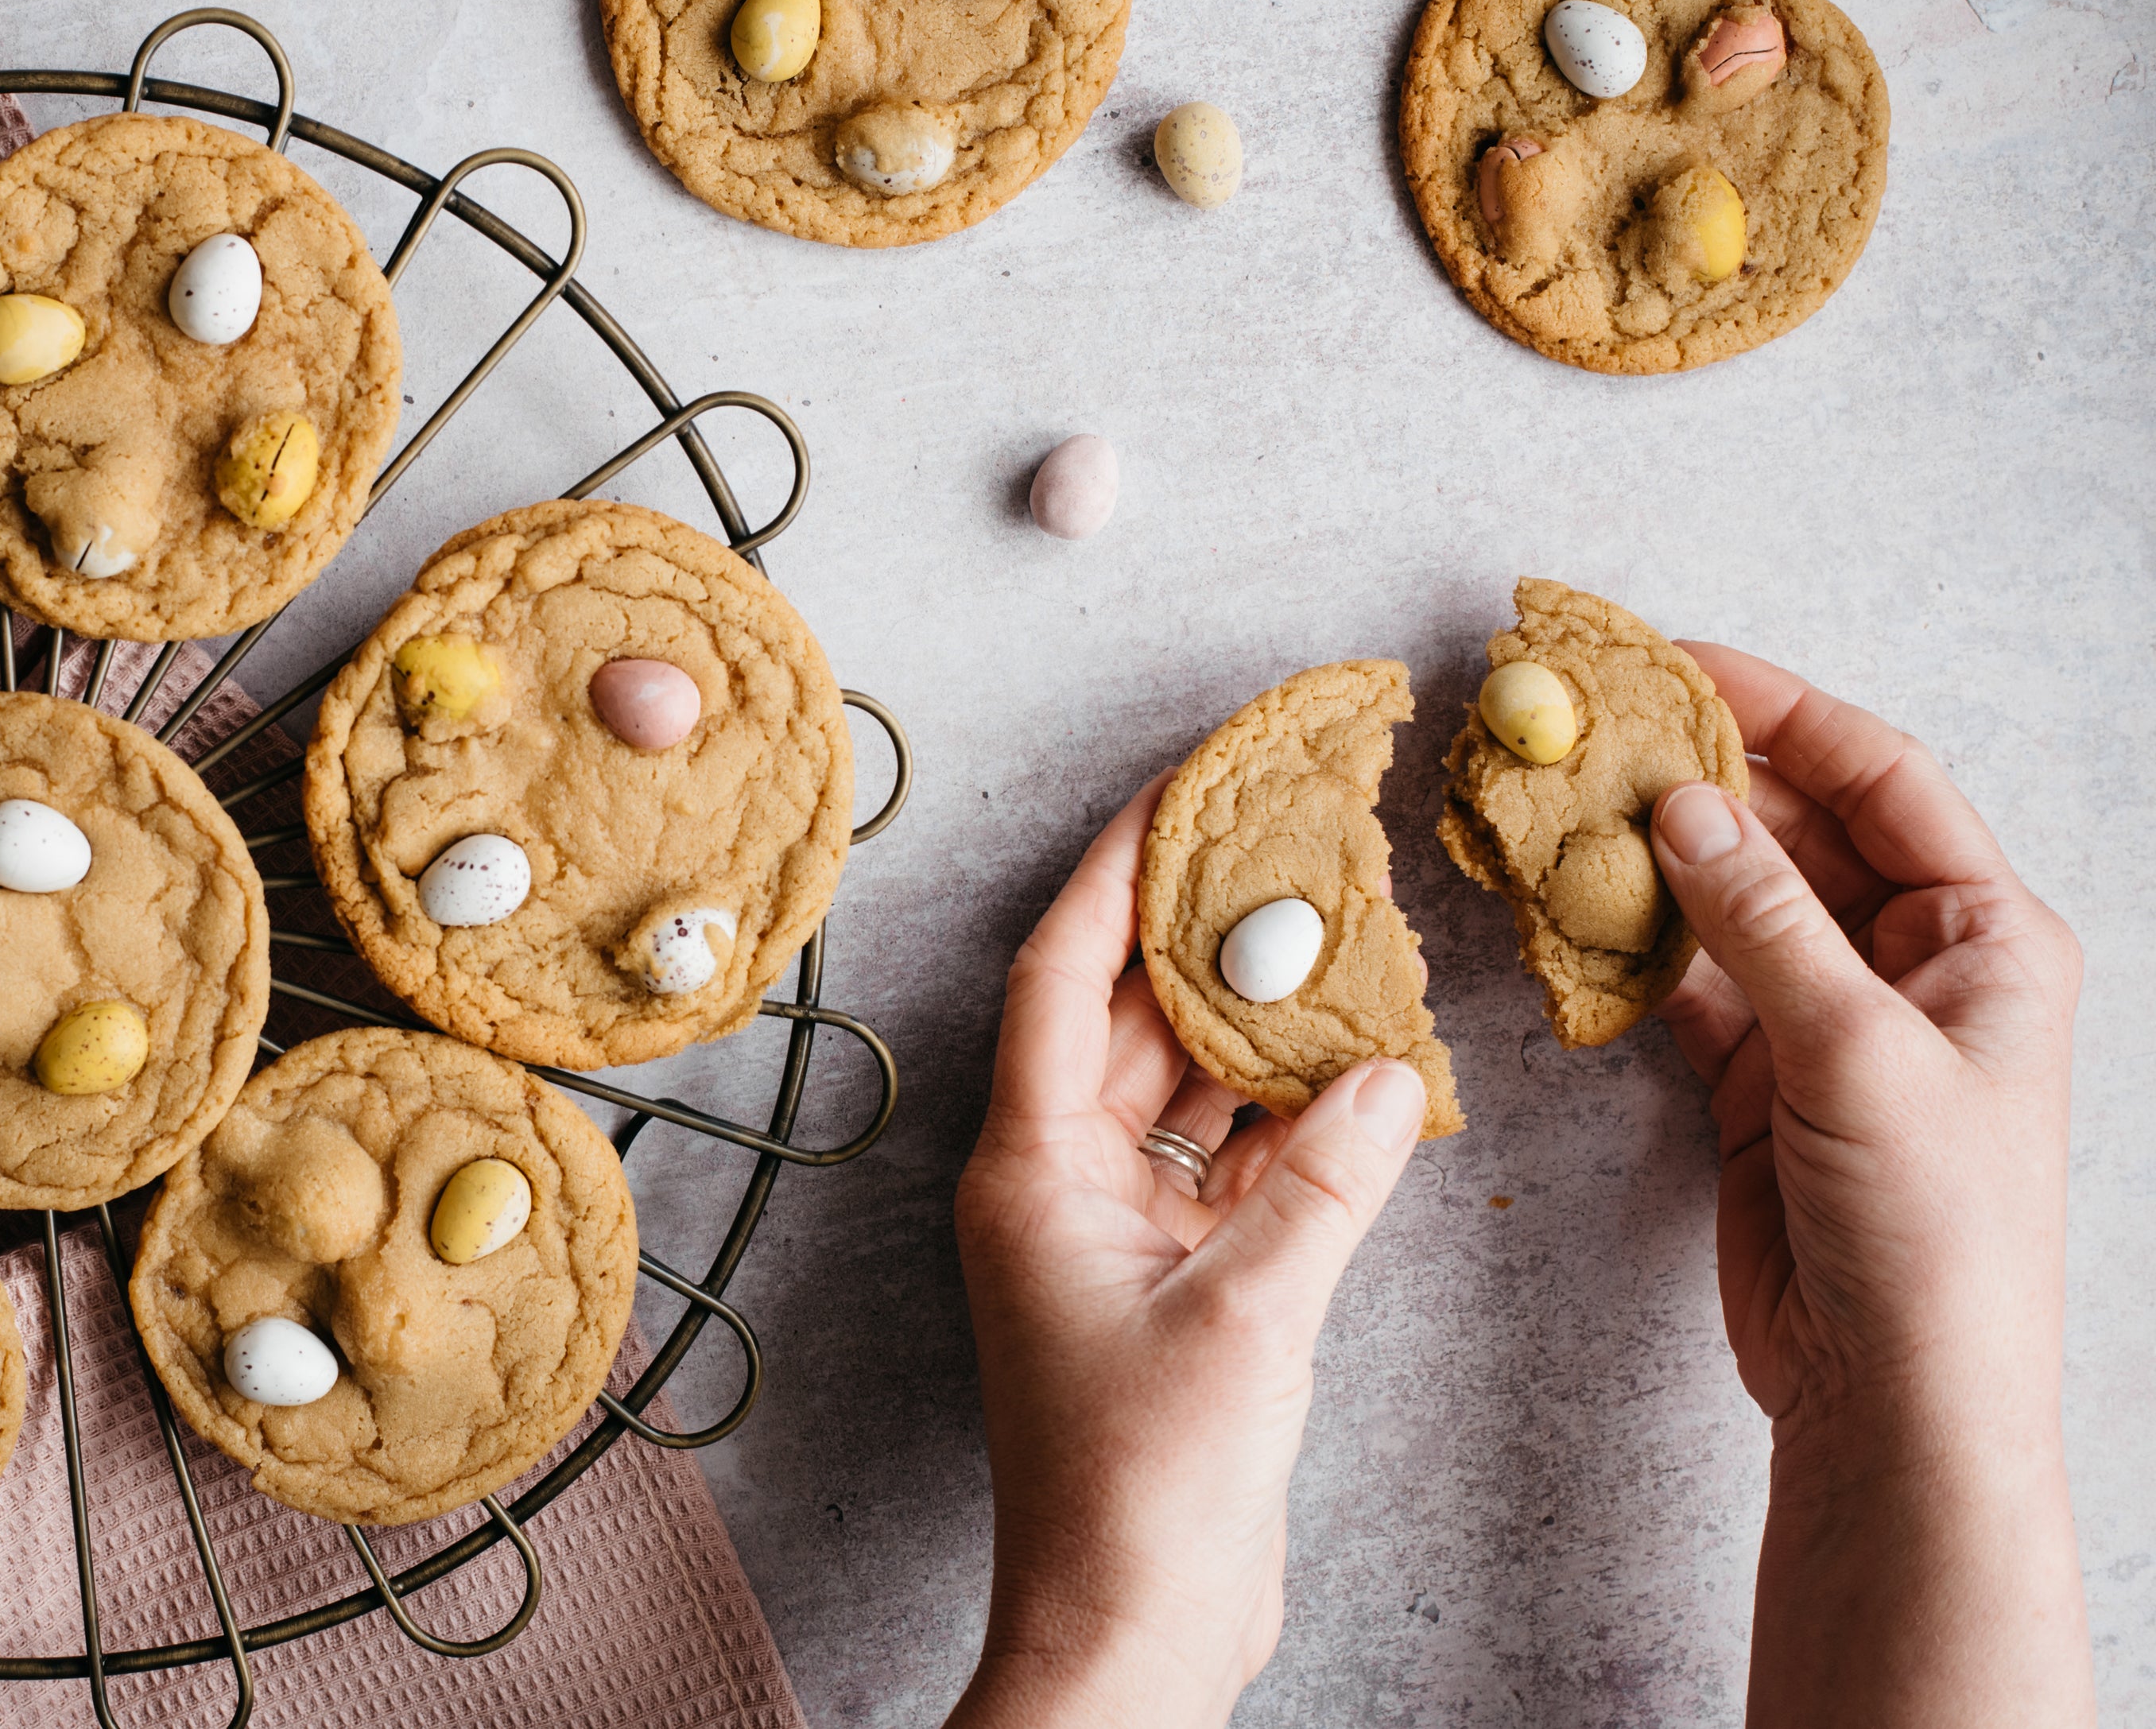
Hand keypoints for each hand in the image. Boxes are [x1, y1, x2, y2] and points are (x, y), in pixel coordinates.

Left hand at [947, 772, 1425, 1728]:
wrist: (1134, 1631)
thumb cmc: (1144, 1490)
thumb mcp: (1249, 1316)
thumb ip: (1324, 1184)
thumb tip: (1390, 1071)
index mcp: (1031, 1170)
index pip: (1063, 976)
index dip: (1114, 873)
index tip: (1175, 789)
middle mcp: (1061, 1184)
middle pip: (1130, 1018)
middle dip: (1205, 931)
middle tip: (1284, 839)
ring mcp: (1119, 1234)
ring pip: (1191, 1088)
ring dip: (1258, 1021)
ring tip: (1339, 925)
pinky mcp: (1181, 1284)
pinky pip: (1234, 1164)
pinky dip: (1292, 1119)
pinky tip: (1365, 1065)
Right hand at [1652, 644, 2091, 1726]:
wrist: (1896, 1395)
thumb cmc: (1932, 1229)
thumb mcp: (1858, 1053)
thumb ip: (1766, 922)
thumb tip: (1685, 805)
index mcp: (1986, 937)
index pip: (1883, 777)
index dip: (1781, 709)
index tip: (1675, 663)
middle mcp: (1914, 962)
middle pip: (1799, 825)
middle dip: (1698, 773)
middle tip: (1590, 724)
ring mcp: (1832, 1017)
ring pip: (1731, 897)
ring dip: (1650, 853)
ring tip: (1558, 798)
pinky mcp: (1761, 1076)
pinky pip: (1689, 975)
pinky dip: (1629, 939)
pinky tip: (1568, 904)